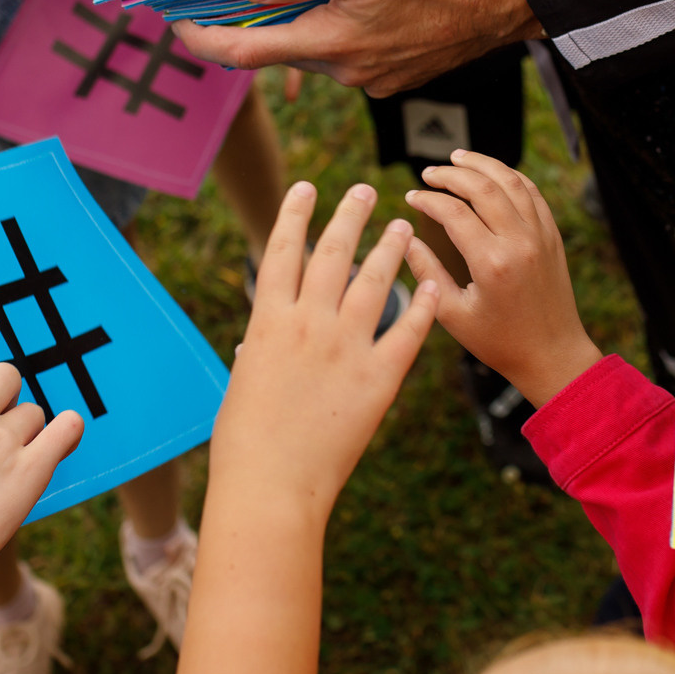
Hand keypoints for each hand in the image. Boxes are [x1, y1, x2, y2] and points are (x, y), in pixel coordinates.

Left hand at [173, 0, 538, 97]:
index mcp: (328, 44)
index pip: (242, 54)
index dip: (201, 39)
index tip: (175, 21)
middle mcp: (344, 71)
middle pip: (277, 48)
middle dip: (252, 20)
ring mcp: (371, 78)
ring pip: (314, 46)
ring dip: (300, 18)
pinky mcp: (394, 74)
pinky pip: (348, 50)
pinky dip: (336, 24)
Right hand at [215, 182, 437, 518]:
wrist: (271, 485)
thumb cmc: (245, 443)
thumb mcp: (243, 384)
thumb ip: (257, 354)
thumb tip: (256, 345)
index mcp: (268, 321)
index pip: (282, 250)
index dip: (295, 215)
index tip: (308, 187)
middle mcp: (308, 323)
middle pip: (333, 252)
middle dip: (349, 216)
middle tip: (364, 191)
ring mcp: (346, 347)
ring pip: (374, 280)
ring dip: (390, 248)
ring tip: (402, 226)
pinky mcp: (380, 377)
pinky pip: (407, 330)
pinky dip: (421, 305)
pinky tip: (431, 285)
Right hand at [403, 151, 599, 409]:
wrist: (551, 354)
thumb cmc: (499, 341)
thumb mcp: (452, 314)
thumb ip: (426, 272)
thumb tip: (405, 238)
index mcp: (492, 263)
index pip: (453, 212)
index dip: (427, 199)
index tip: (411, 197)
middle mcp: (520, 242)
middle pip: (483, 187)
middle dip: (451, 173)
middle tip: (429, 173)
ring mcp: (540, 236)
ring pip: (512, 181)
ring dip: (483, 164)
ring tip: (458, 158)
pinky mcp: (552, 236)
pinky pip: (532, 193)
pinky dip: (511, 177)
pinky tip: (493, 174)